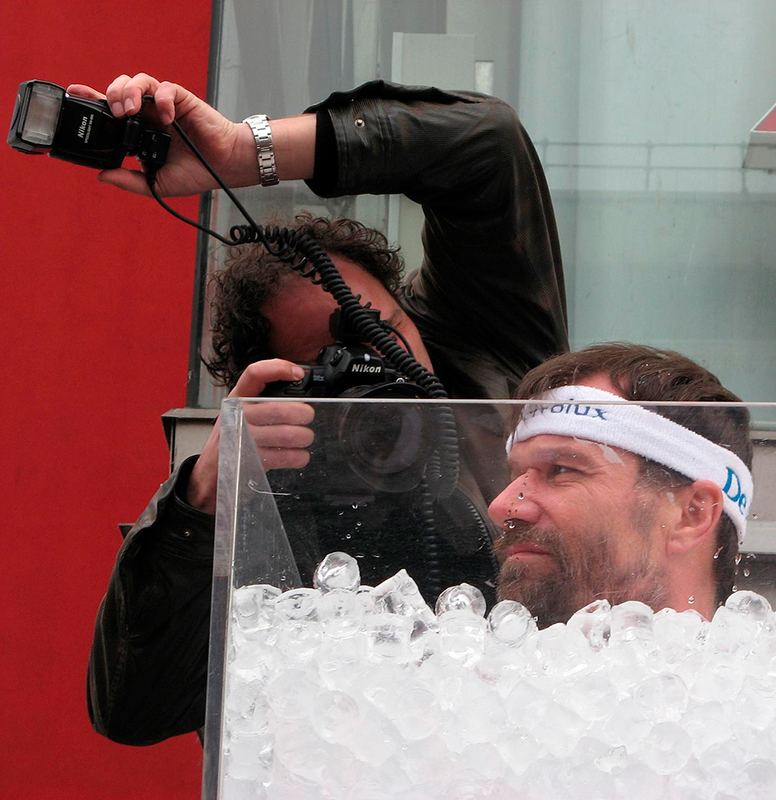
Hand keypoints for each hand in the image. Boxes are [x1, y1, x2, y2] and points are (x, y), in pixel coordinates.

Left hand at [66, 73, 258, 196]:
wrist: (224, 167)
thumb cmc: (196, 173)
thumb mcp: (157, 184)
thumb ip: (130, 181)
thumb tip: (102, 175)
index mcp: (141, 131)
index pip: (112, 111)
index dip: (93, 99)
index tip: (75, 94)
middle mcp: (149, 114)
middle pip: (120, 89)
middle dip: (110, 95)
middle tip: (114, 112)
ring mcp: (164, 105)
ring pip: (138, 81)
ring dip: (128, 91)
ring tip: (129, 109)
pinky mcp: (181, 100)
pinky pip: (165, 88)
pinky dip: (161, 98)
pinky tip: (165, 117)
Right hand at [186, 360, 315, 513]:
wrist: (212, 471)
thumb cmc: (233, 437)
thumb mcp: (240, 411)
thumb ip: (264, 399)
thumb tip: (299, 385)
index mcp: (237, 399)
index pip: (255, 373)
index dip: (279, 369)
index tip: (298, 374)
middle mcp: (239, 416)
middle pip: (281, 409)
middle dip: (304, 414)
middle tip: (308, 416)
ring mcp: (244, 439)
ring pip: (288, 434)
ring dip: (304, 436)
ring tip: (304, 437)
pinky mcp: (252, 461)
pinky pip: (287, 456)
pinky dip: (300, 456)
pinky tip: (298, 455)